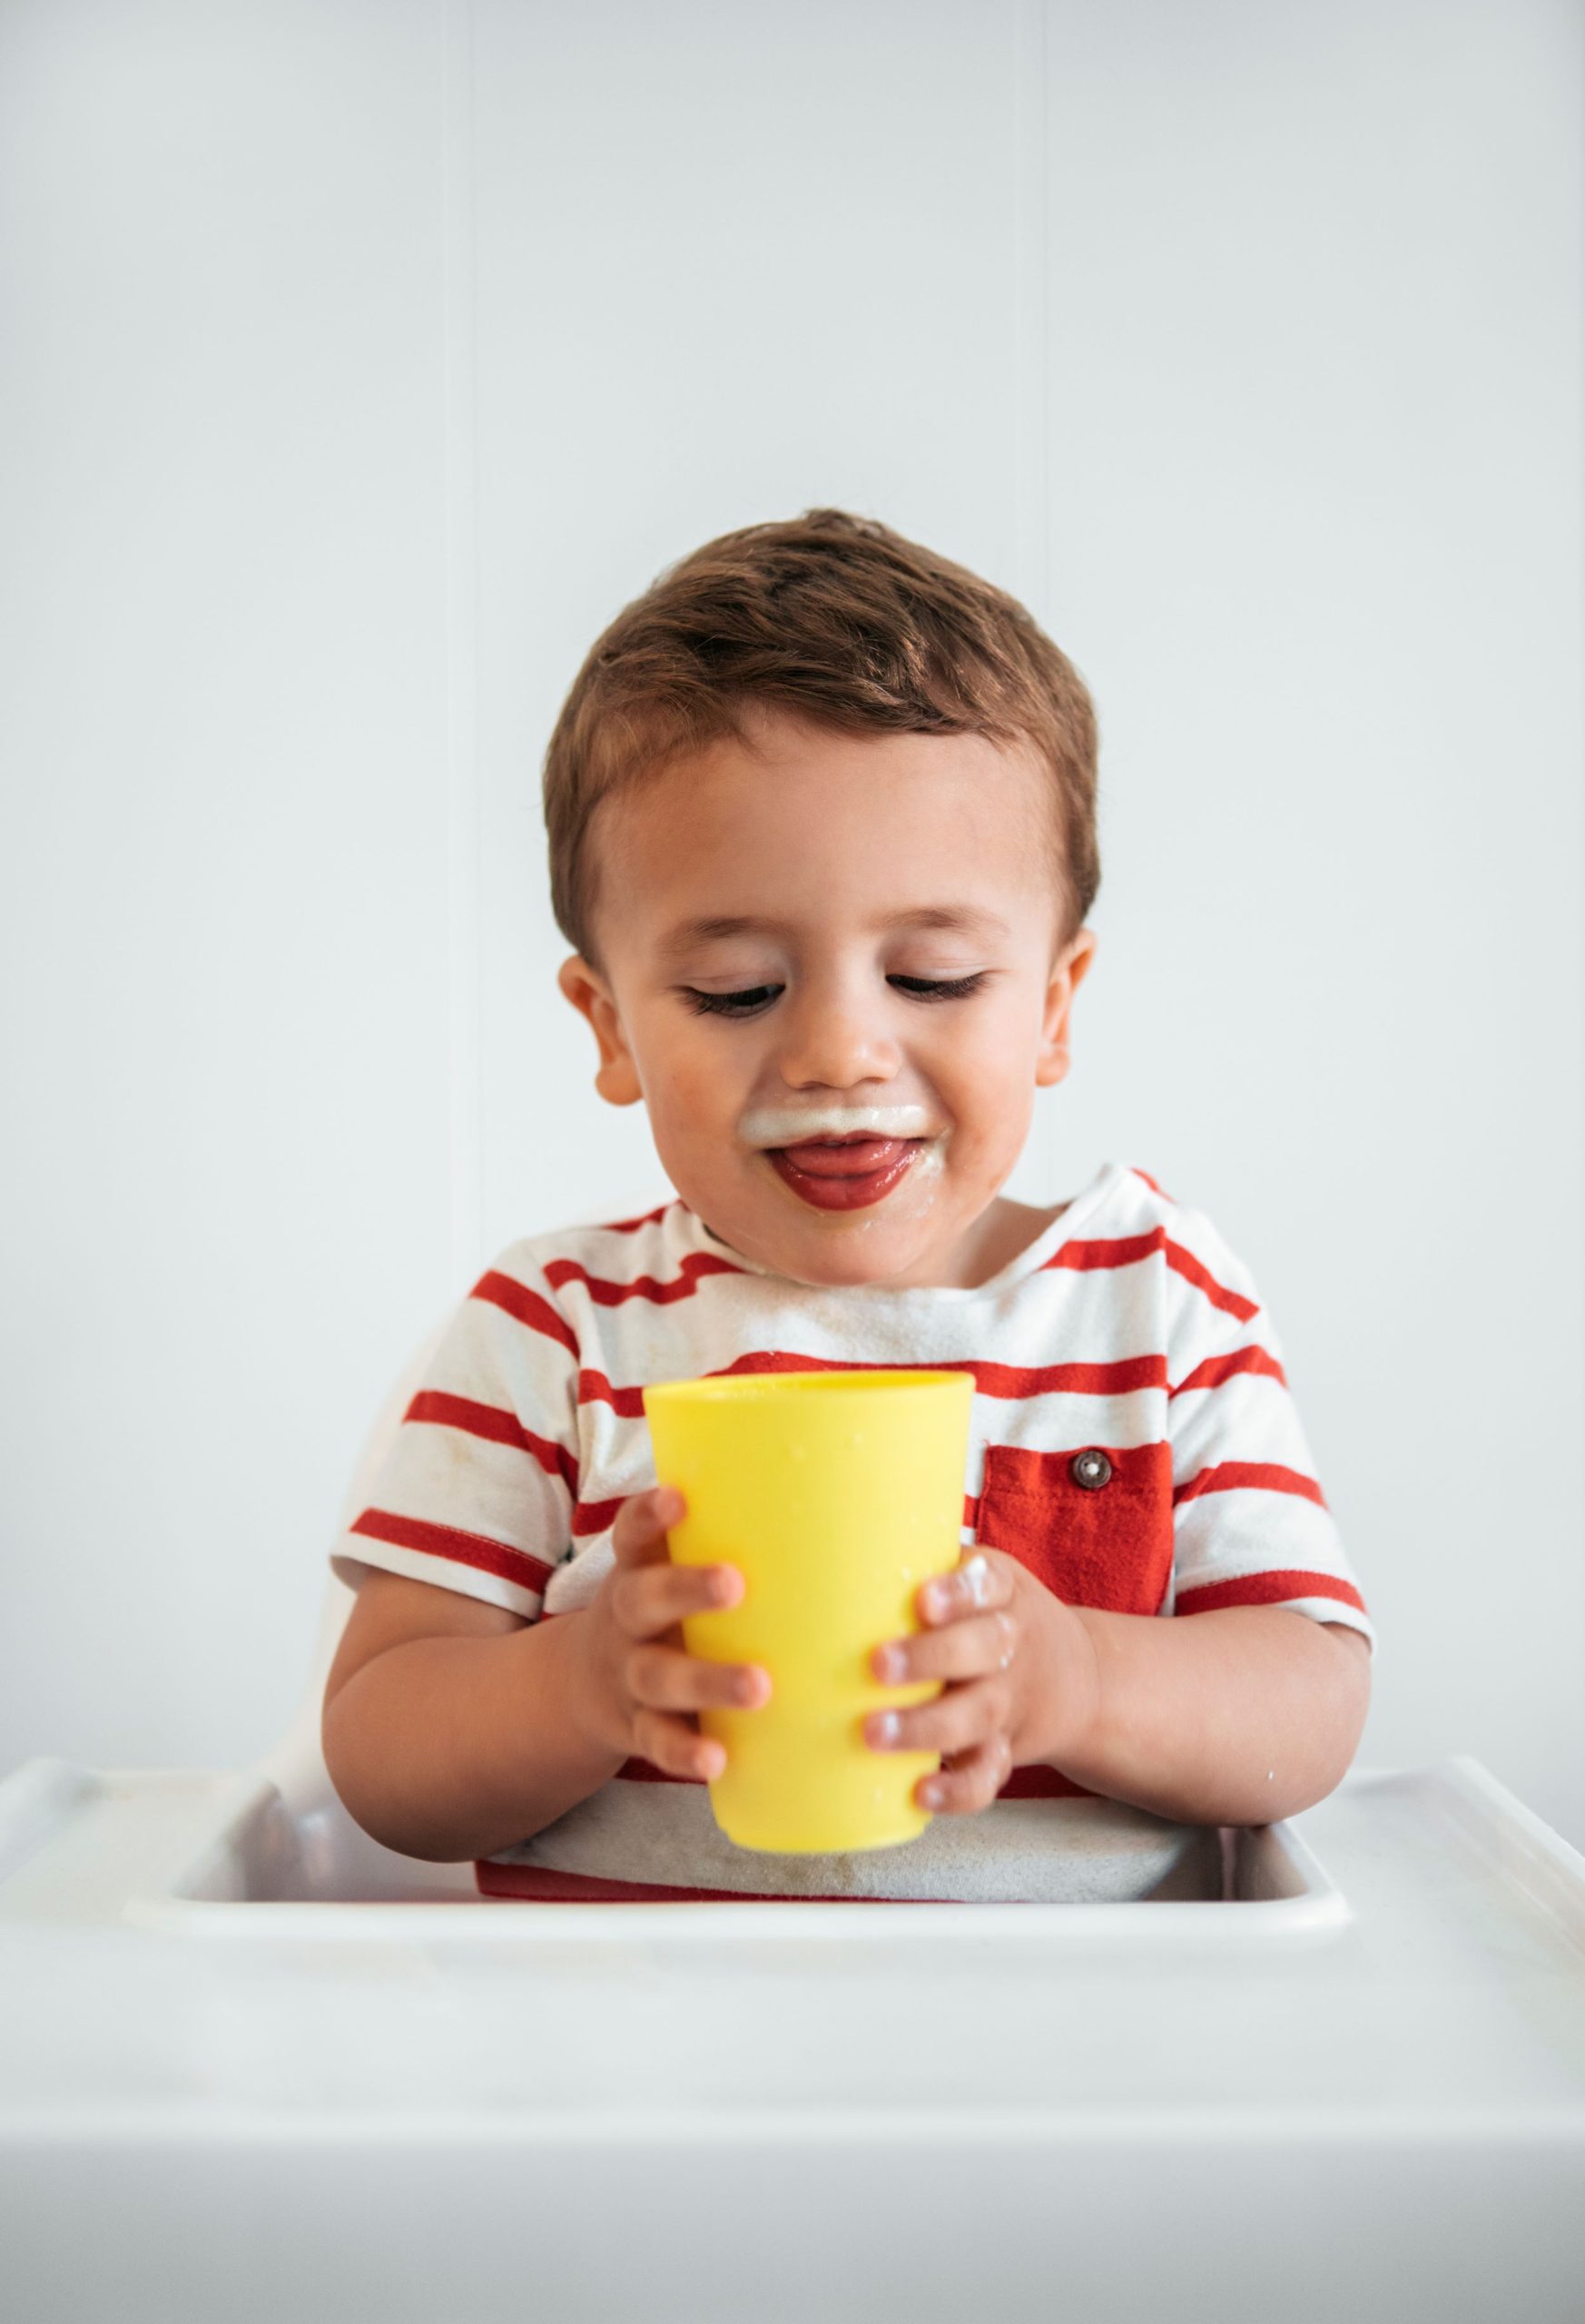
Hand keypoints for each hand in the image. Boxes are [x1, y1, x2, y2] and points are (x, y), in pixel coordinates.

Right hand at [575, 1486, 771, 1779]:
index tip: (678, 1499)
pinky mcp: (638, 1727)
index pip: (632, 1534)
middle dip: (685, 1590)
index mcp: (636, 1571)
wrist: (585, 1686)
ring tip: (758, 1686)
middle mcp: (626, 1619)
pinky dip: (684, 1752)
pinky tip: (716, 1759)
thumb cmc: (662, 1610)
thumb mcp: (666, 1569)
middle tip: (734, 1583)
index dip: (649, 1515)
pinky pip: (657, 1741)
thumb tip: (828, 1489)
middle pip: (643, 1600)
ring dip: (705, 1680)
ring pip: (658, 1676)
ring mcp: (629, 1675)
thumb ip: (722, 1538)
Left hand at [862, 1548, 1096, 1814]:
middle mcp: (1012, 1644)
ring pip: (980, 1713)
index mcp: (1002, 1592)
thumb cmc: (993, 1617)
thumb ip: (921, 1567)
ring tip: (876, 1733)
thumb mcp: (981, 1579)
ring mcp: (1011, 1700)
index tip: (923, 1600)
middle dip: (931, 1657)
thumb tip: (819, 1558)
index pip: (988, 1584)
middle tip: (877, 1665)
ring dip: (928, 1726)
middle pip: (984, 1648)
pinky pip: (990, 1773)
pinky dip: (959, 1788)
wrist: (1081, 1676)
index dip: (959, 1593)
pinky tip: (921, 1791)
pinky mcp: (1007, 1748)